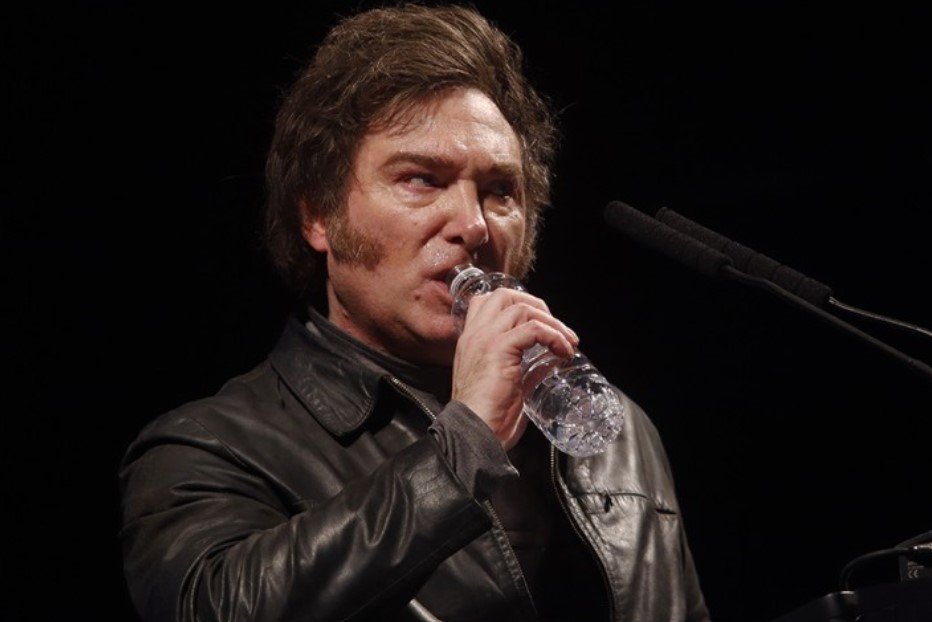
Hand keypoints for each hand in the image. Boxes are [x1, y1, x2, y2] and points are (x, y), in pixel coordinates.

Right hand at [451, 288, 578, 449]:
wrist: (473, 435)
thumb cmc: (488, 419)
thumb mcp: (509, 387)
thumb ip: (527, 370)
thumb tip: (551, 361)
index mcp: (471, 342)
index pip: (487, 302)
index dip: (517, 305)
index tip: (540, 323)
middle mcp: (474, 335)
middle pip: (504, 295)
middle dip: (536, 305)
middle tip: (556, 327)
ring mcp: (484, 339)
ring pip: (522, 308)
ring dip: (551, 322)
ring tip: (567, 342)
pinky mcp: (498, 349)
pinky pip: (533, 328)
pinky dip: (553, 336)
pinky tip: (563, 352)